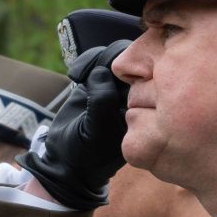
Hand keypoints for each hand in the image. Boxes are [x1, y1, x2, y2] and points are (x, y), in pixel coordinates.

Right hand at [18, 39, 130, 209]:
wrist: (66, 160)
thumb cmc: (88, 152)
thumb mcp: (97, 130)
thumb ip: (102, 101)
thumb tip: (102, 71)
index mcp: (144, 108)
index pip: (150, 75)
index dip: (133, 68)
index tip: (114, 78)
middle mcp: (133, 95)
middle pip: (133, 60)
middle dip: (111, 60)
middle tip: (88, 75)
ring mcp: (113, 88)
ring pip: (113, 57)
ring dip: (95, 60)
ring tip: (78, 76)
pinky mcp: (95, 83)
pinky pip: (95, 60)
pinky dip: (84, 62)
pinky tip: (74, 76)